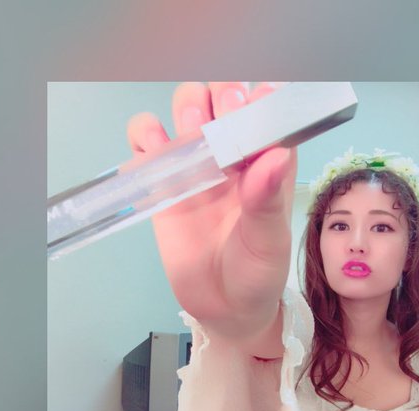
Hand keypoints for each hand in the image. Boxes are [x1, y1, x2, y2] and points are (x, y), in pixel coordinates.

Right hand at [127, 82, 296, 345]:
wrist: (223, 308)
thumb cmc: (258, 274)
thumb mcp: (269, 243)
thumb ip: (267, 202)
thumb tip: (273, 155)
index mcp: (268, 161)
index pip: (267, 109)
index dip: (260, 96)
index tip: (253, 103)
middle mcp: (234, 154)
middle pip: (224, 96)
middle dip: (222, 92)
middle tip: (222, 116)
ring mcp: (197, 164)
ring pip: (187, 106)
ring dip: (187, 105)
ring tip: (192, 132)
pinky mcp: (164, 181)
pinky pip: (147, 141)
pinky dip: (144, 133)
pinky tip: (154, 150)